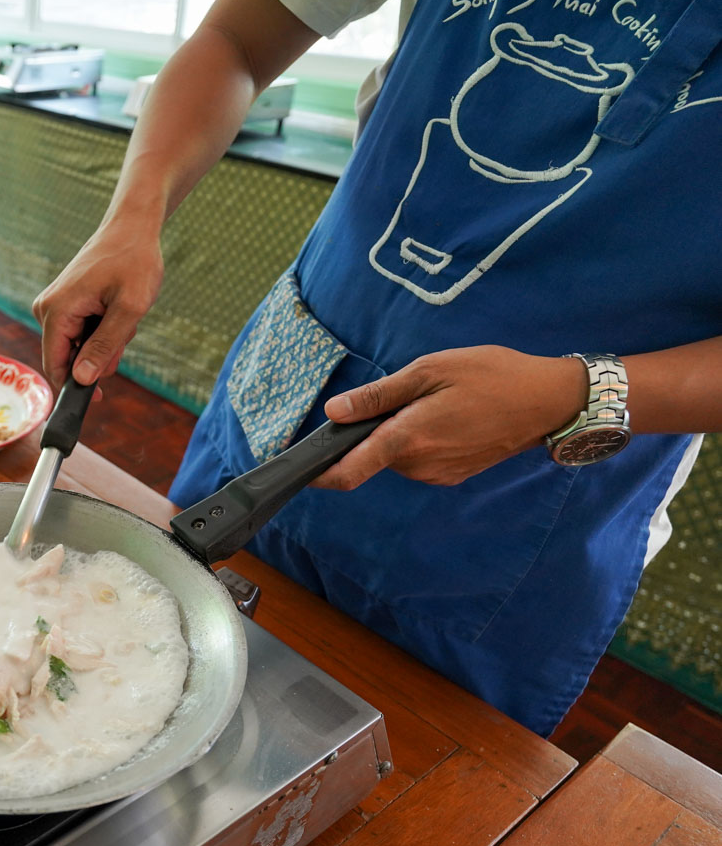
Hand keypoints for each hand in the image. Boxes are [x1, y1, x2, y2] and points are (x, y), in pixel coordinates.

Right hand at [32, 218, 162, 386]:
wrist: (132, 228)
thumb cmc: (134, 261)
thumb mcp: (128, 309)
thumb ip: (104, 346)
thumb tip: (82, 380)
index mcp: (57, 311)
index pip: (55, 366)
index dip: (75, 389)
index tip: (99, 400)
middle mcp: (46, 309)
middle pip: (68, 359)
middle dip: (100, 355)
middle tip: (125, 331)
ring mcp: (53, 306)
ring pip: (78, 347)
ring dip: (105, 340)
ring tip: (122, 315)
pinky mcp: (63, 304)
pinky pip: (81, 333)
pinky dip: (103, 329)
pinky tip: (115, 309)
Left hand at [313, 346, 587, 489]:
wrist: (548, 401)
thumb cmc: (491, 376)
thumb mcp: (429, 371)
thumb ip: (378, 395)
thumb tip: (334, 413)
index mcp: (407, 438)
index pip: (348, 471)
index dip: (318, 473)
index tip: (298, 469)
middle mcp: (418, 465)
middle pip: (371, 456)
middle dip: (371, 431)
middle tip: (403, 396)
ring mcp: (437, 474)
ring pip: (396, 456)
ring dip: (399, 434)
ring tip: (435, 402)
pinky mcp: (453, 475)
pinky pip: (419, 459)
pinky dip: (420, 440)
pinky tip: (448, 416)